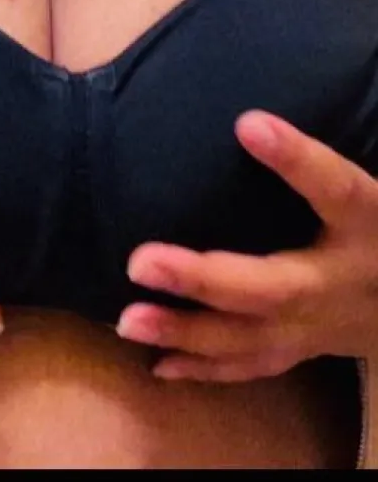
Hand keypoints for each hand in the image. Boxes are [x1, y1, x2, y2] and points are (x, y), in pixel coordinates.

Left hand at [117, 109, 377, 381]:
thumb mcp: (368, 194)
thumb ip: (321, 164)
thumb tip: (252, 113)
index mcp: (369, 224)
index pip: (338, 189)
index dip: (298, 160)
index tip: (248, 124)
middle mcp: (340, 283)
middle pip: (271, 287)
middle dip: (202, 279)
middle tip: (138, 263)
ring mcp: (319, 328)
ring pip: (249, 338)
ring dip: (186, 332)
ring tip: (128, 321)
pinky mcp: (302, 351)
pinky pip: (250, 366)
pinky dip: (203, 368)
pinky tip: (158, 364)